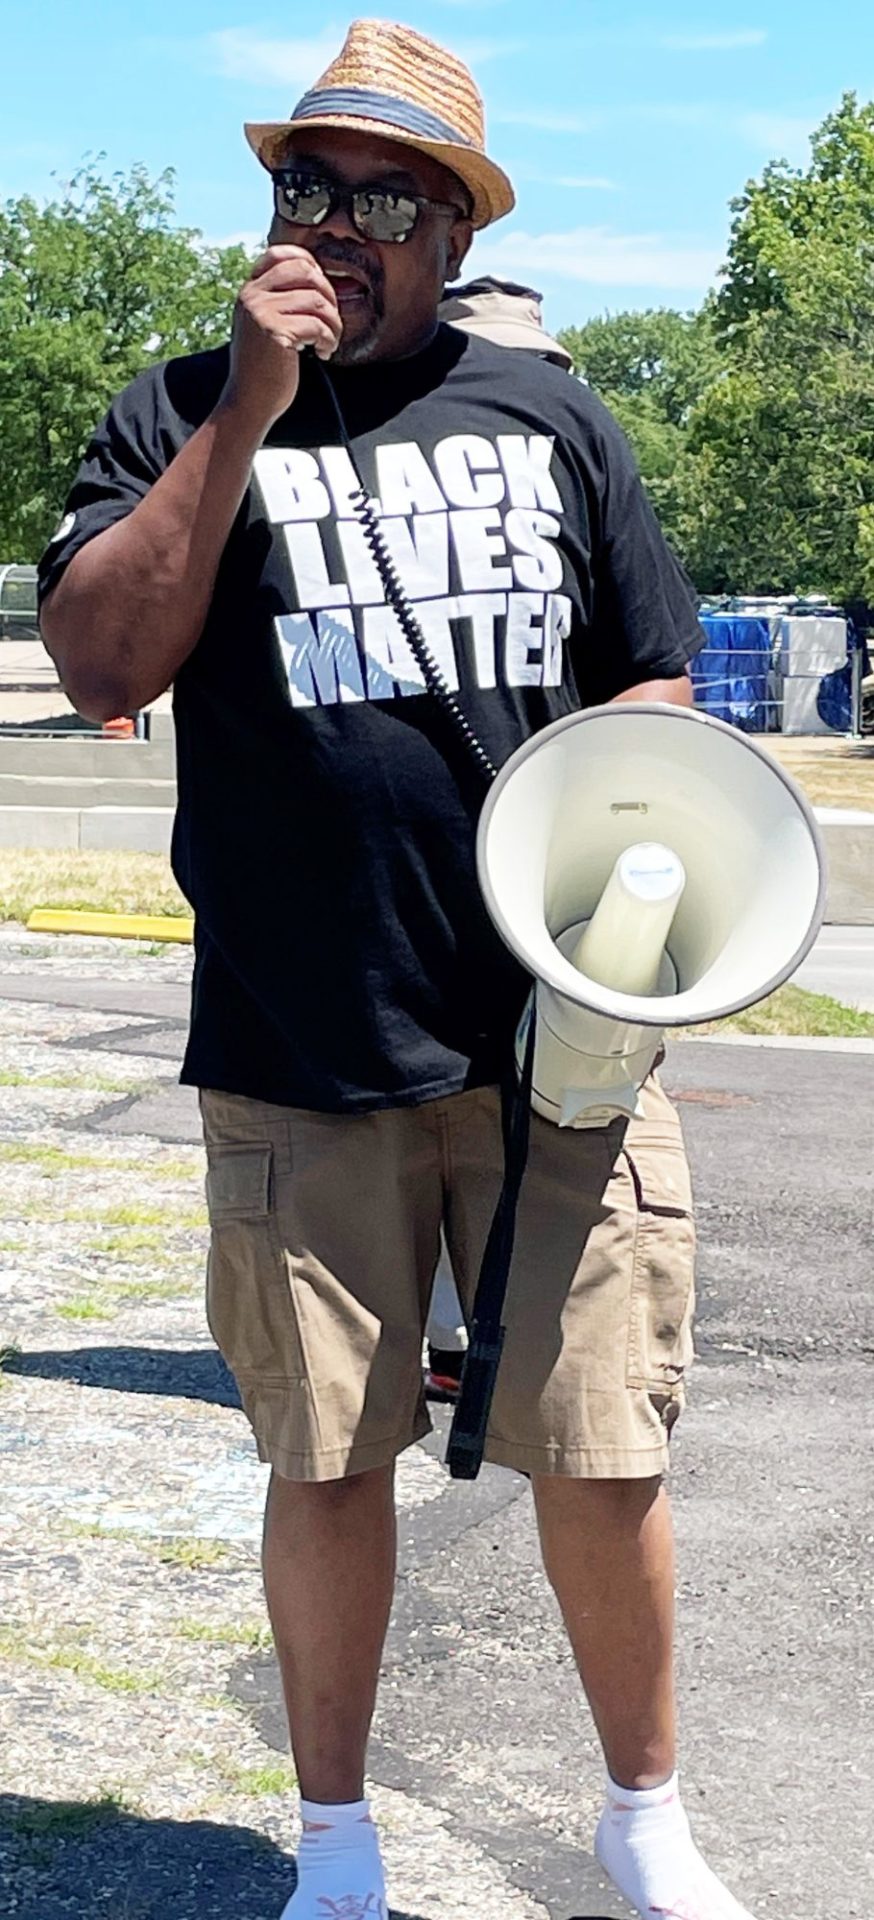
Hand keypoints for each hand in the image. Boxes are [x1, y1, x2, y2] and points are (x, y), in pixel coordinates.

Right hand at [221, 246, 342, 433]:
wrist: (248, 402)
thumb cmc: (263, 368)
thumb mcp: (264, 324)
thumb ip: (279, 300)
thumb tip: (318, 279)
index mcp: (249, 290)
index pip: (280, 254)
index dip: (308, 263)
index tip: (322, 288)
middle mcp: (251, 296)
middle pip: (305, 270)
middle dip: (328, 294)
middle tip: (331, 320)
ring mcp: (260, 313)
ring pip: (317, 300)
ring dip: (333, 323)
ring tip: (329, 342)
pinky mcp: (274, 333)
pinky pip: (317, 325)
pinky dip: (328, 339)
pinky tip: (322, 353)